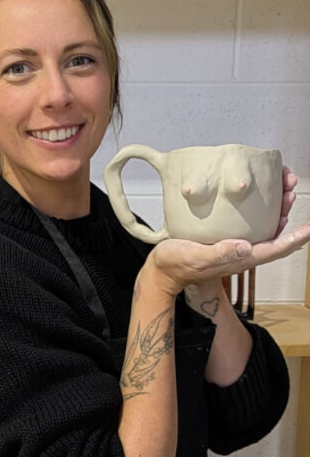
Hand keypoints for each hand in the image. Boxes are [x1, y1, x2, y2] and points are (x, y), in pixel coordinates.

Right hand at [180, 165, 298, 305]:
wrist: (161, 270)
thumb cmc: (175, 265)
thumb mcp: (195, 257)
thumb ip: (219, 254)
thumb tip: (245, 246)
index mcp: (240, 258)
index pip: (277, 248)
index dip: (297, 237)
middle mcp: (242, 252)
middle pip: (276, 234)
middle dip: (288, 211)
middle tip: (290, 187)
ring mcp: (234, 246)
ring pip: (265, 227)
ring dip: (276, 208)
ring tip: (281, 187)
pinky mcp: (223, 239)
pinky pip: (249, 224)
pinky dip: (258, 210)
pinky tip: (255, 197)